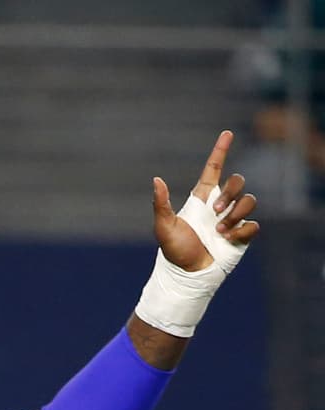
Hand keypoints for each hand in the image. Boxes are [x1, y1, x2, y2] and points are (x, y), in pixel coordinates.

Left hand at [152, 130, 258, 272]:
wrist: (187, 276)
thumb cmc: (174, 252)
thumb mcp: (164, 227)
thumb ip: (161, 204)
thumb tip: (156, 180)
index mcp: (202, 198)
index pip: (214, 168)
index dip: (221, 150)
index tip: (227, 133)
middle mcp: (219, 205)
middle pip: (238, 181)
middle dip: (231, 192)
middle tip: (216, 211)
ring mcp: (232, 219)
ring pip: (249, 201)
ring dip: (236, 214)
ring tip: (220, 231)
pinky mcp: (241, 236)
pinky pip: (253, 225)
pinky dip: (242, 231)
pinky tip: (228, 240)